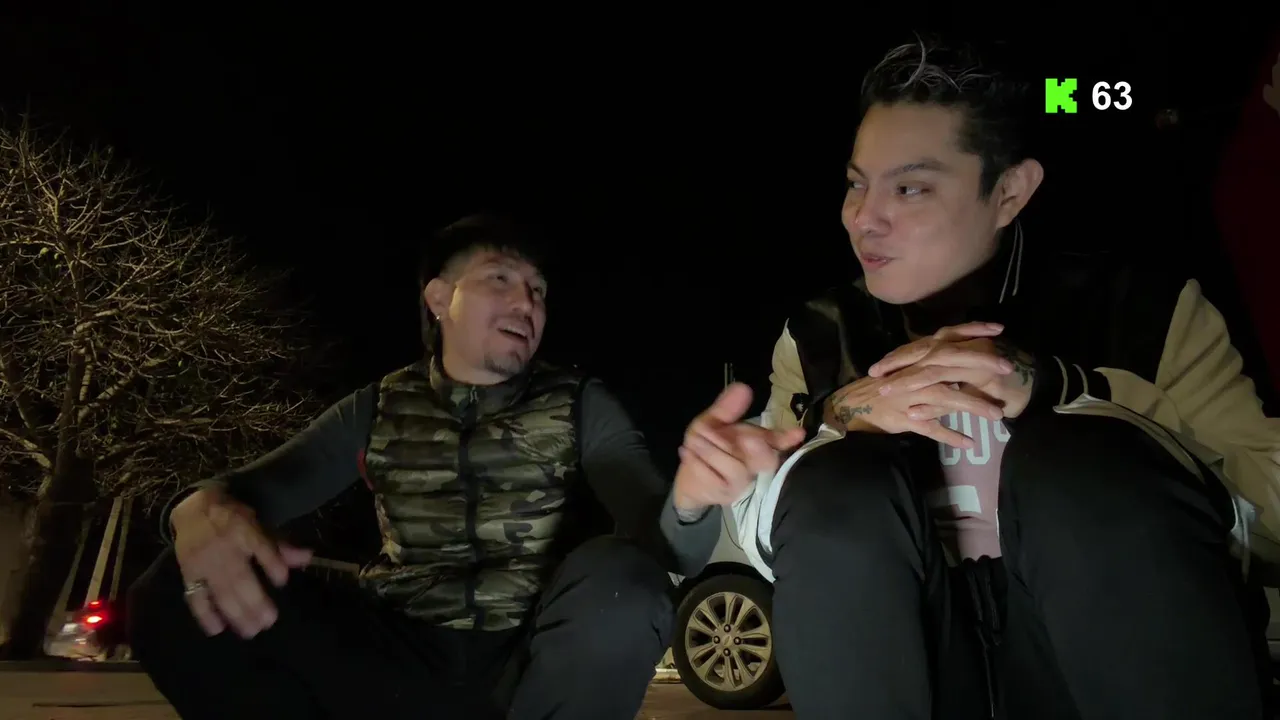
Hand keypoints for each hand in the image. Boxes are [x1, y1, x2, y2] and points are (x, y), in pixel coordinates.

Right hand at [171, 488, 311, 637]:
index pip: (259, 547)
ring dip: (235, 613)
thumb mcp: (258, 524)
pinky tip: (217, 629)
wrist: (192, 509)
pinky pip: (195, 595)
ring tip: (250, 631)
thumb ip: (280, 545)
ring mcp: (204, 562)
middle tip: (268, 621)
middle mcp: (223, 548)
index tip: (282, 581)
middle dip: (254, 600)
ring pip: (220, 590)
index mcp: (244, 531)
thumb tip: (308, 558)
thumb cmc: (233, 518)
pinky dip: (204, 613)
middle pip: (239, 576)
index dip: (271, 563)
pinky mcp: (188, 573)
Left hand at [673, 383, 804, 512]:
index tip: (798, 434)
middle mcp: (753, 465)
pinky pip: (714, 480)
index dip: (787, 438)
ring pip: (735, 469)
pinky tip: (687, 452)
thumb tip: (743, 387)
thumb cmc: (706, 447)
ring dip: (712, 452)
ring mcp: (740, 482)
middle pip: (766, 461)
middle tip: (747, 437)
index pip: (776, 442)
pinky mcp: (723, 494)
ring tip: (694, 439)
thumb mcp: (713, 423)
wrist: (690, 481)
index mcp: (756, 445)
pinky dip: (698, 464)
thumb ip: (727, 408)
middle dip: (759, 449)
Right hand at [824, 322, 1012, 448]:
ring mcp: (911, 396)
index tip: (999, 330)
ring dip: (973, 406)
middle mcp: (916, 372)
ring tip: (997, 416)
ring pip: (946, 398)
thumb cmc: (887, 385)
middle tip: (1008, 369)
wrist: (855, 404)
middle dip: (981, 365)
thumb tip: (963, 355)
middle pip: (951, 365)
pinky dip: (950, 436)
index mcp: (919, 357)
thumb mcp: (912, 368)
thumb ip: (934, 363)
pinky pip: (930, 428)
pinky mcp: (906, 418)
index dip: (973, 331)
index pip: (948, 338)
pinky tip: (969, 444)